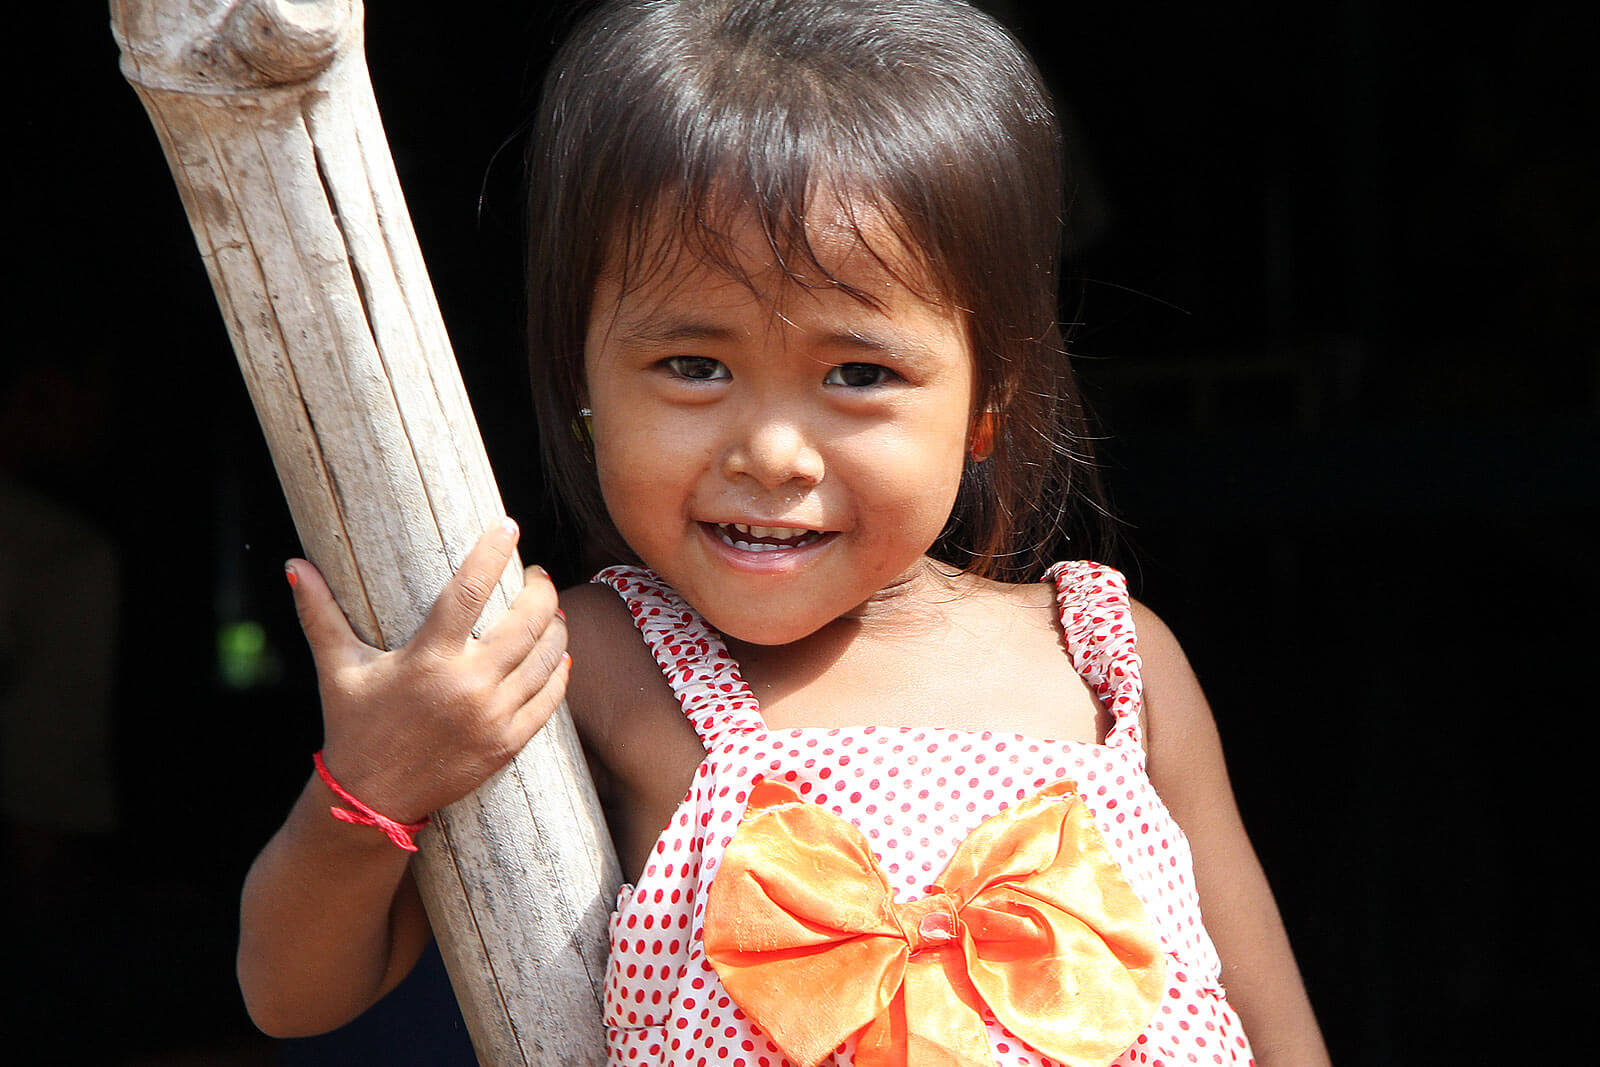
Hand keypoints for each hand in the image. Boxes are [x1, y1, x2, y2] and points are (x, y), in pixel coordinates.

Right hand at [286, 518, 568, 823]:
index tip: (508, 526)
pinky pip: (550, 699)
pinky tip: (560, 653)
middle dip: (541, 588)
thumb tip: (294, 563)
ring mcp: (492, 717)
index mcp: (427, 659)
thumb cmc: (354, 727)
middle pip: (527, 621)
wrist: (370, 802)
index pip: (470, 590)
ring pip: (547, 658)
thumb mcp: (336, 668)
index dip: (492, 551)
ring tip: (551, 609)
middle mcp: (466, 686)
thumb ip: (319, 613)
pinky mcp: (508, 744)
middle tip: (537, 574)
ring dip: (557, 626)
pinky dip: (560, 671)